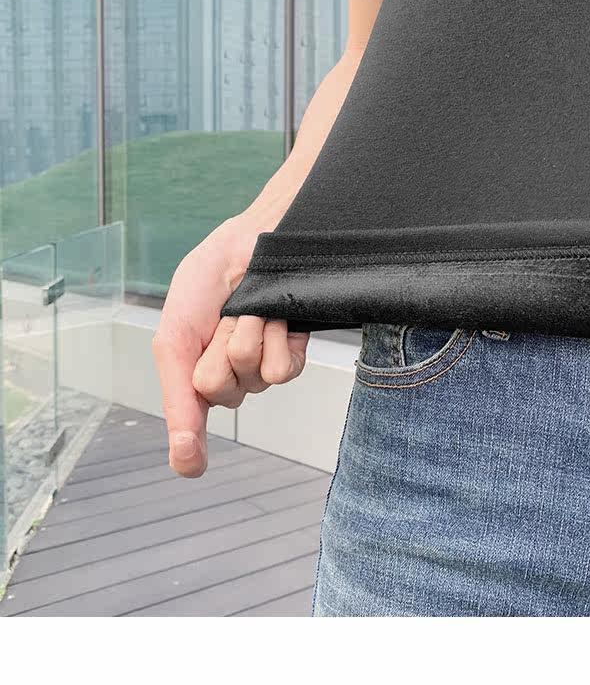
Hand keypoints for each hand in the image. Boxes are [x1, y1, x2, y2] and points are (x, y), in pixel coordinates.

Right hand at [152, 211, 308, 477]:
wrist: (248, 241)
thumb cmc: (207, 282)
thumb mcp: (175, 341)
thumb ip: (179, 403)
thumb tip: (185, 466)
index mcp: (199, 378)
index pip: (193, 425)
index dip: (192, 422)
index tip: (195, 410)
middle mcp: (234, 379)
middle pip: (220, 392)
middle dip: (217, 349)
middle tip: (221, 320)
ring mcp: (264, 367)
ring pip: (253, 378)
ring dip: (245, 336)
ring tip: (246, 310)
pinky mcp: (295, 354)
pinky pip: (283, 370)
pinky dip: (273, 336)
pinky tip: (274, 315)